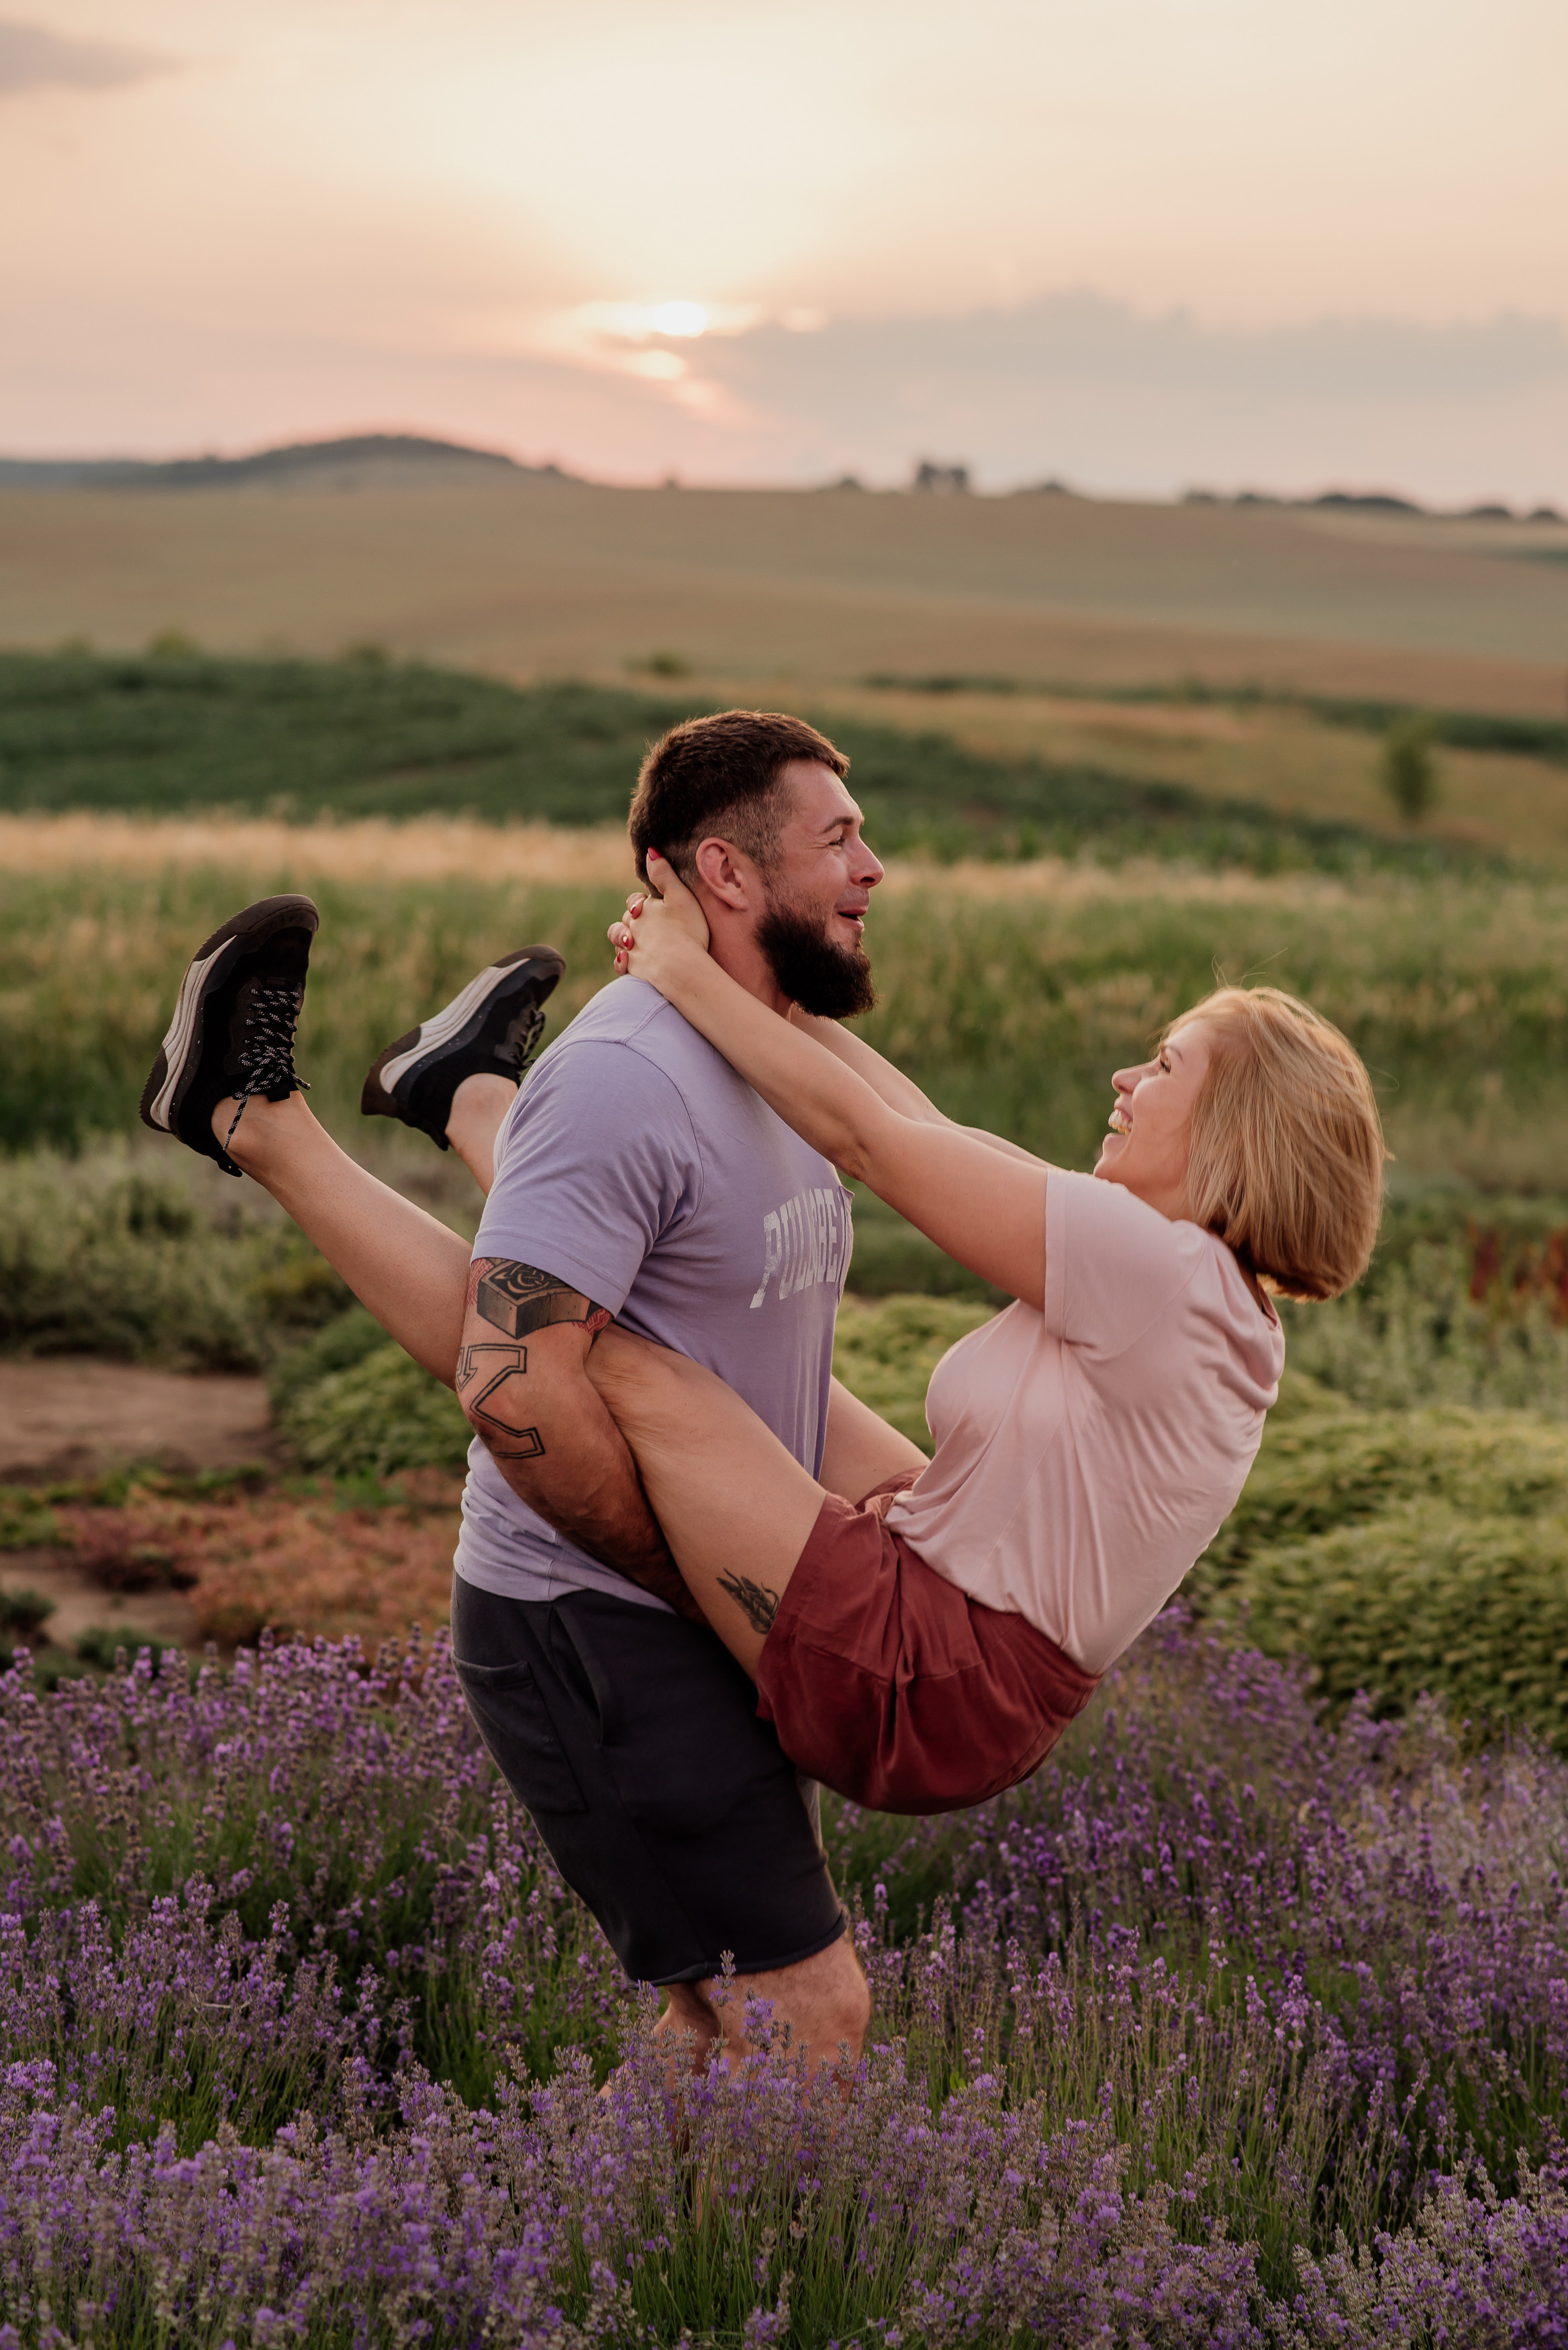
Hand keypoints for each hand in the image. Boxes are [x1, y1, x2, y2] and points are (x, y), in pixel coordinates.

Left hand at [607, 850, 710, 986]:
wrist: (680, 969)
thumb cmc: (687, 931)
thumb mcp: (681, 897)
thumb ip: (664, 874)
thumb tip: (650, 851)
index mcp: (643, 910)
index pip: (635, 900)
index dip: (642, 902)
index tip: (651, 906)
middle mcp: (632, 928)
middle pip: (626, 919)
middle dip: (633, 919)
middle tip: (649, 925)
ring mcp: (631, 949)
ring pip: (618, 939)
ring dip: (623, 938)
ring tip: (633, 941)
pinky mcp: (632, 970)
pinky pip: (621, 964)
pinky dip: (623, 961)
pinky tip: (629, 962)